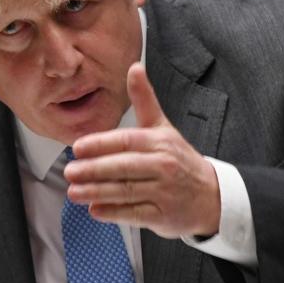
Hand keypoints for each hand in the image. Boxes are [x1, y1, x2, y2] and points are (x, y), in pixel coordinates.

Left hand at [65, 62, 220, 237]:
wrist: (213, 196)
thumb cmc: (181, 160)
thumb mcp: (163, 127)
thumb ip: (144, 100)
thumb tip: (134, 67)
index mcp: (160, 142)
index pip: (126, 141)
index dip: (100, 144)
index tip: (77, 148)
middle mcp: (163, 165)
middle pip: (123, 167)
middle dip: (93, 170)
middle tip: (70, 172)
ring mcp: (164, 192)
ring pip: (126, 191)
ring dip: (97, 192)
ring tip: (74, 192)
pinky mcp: (164, 215)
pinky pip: (134, 213)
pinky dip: (113, 212)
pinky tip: (95, 210)